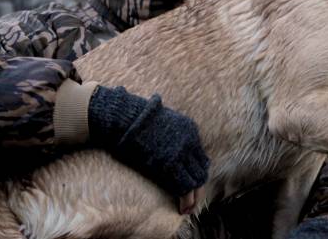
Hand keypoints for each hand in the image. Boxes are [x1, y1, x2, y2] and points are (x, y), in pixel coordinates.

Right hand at [88, 86, 209, 206]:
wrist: (126, 118)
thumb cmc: (137, 121)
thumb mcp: (164, 122)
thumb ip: (173, 135)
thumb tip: (174, 151)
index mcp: (190, 130)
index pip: (201, 158)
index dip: (198, 174)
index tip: (195, 186)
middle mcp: (190, 141)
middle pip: (201, 170)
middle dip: (198, 188)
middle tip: (194, 202)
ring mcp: (181, 153)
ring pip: (195, 180)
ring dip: (193, 197)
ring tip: (188, 209)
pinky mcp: (169, 164)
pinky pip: (184, 186)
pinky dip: (186, 199)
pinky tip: (183, 207)